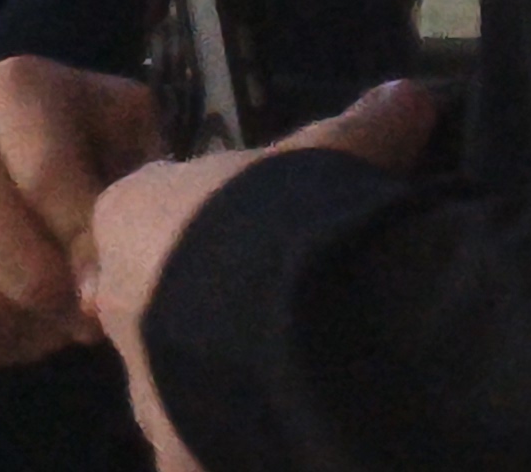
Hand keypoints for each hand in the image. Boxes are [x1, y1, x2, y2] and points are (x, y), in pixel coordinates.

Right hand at [0, 55, 163, 365]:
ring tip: (61, 325)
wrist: (134, 213)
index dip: (71, 220)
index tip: (117, 263)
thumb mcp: (153, 173)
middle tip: (89, 312)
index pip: (28, 154)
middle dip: (35, 275)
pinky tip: (35, 336)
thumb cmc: (148, 180)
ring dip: (3, 309)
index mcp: (21, 91)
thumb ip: (129, 213)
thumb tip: (89, 288)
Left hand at [81, 79, 439, 471]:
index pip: (147, 227)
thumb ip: (363, 131)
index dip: (203, 236)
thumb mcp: (330, 162)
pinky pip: (202, 448)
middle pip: (155, 309)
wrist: (303, 330)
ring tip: (299, 373)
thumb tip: (410, 95)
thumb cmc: (294, 223)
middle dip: (206, 313)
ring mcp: (146, 391)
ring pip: (176, 387)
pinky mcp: (179, 456)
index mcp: (131, 223)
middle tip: (280, 316)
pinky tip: (294, 427)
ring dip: (223, 381)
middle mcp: (120, 307)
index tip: (259, 243)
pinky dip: (238, 441)